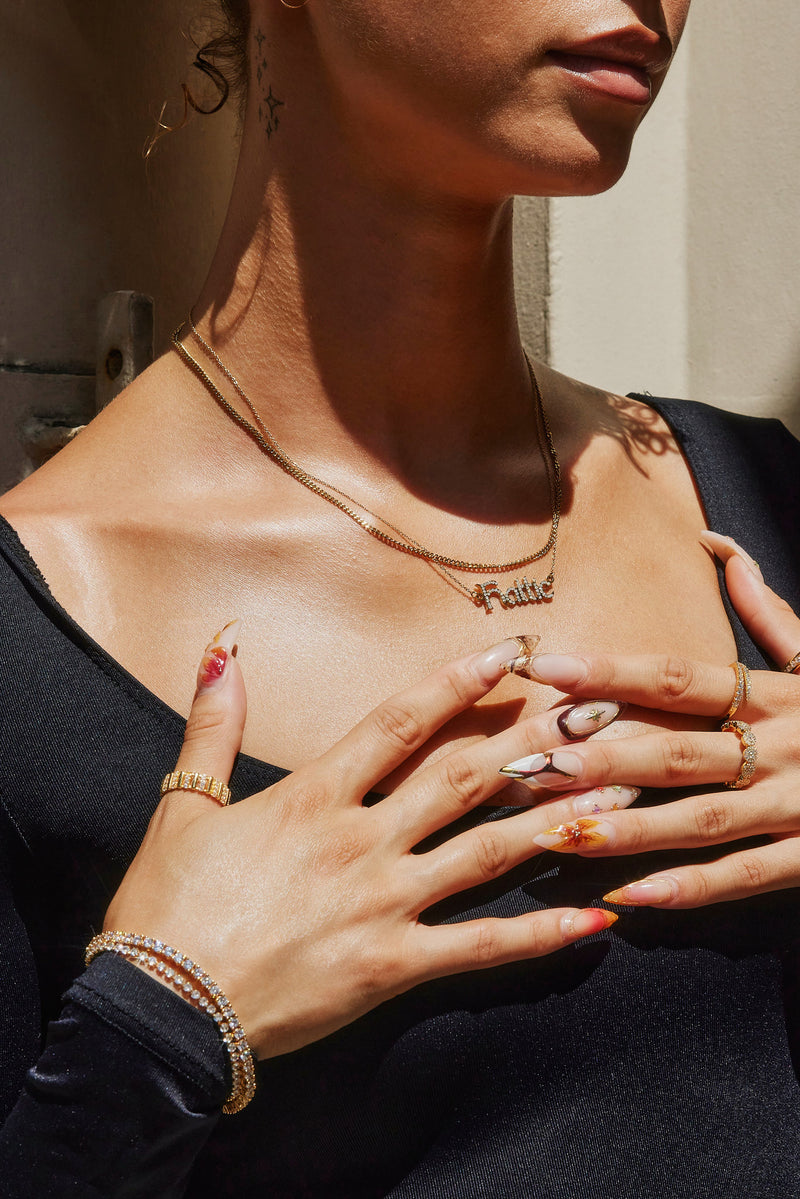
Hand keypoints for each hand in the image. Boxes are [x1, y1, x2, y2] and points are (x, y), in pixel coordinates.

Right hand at [104, 630, 622, 1059]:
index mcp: (314, 795)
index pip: (402, 721)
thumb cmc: (168, 905)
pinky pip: (480, 949)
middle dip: (536, 739)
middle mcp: (361, 840)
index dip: (460, 682)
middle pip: (464, 776)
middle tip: (598, 712)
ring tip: (619, 792)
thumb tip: (223, 643)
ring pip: (487, 852)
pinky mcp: (393, 967)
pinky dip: (541, 934)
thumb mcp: (184, 805)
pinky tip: (596, 920)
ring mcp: (383, 904)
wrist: (161, 1011)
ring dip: (556, 819)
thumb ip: (214, 721)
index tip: (514, 654)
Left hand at [492, 532, 799, 910]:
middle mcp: (782, 744)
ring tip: (557, 836)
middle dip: (598, 757)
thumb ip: (767, 608)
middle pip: (677, 748)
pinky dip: (693, 887)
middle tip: (526, 764)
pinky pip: (749, 876)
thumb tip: (717, 542)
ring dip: (629, 829)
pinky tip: (633, 898)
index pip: (678, 676)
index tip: (541, 666)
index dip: (609, 670)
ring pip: (702, 818)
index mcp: (775, 693)